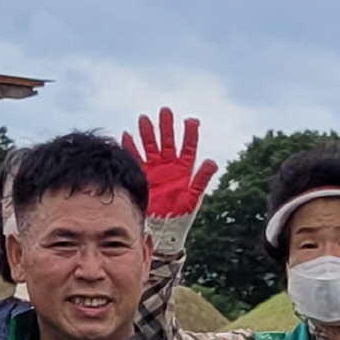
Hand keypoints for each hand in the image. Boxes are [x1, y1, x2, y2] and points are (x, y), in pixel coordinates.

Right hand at [122, 107, 217, 225]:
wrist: (163, 228)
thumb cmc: (181, 215)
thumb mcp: (194, 197)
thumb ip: (202, 179)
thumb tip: (212, 162)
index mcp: (184, 169)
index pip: (188, 147)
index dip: (190, 134)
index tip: (191, 121)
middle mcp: (169, 166)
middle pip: (167, 141)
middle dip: (166, 127)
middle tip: (165, 111)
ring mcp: (155, 169)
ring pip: (150, 146)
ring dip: (147, 133)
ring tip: (144, 119)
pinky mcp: (143, 175)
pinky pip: (135, 158)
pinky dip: (131, 147)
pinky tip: (127, 136)